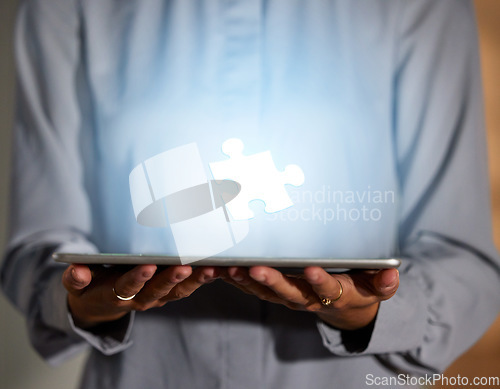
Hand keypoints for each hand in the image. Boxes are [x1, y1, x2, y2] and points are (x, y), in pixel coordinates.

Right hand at [62, 264, 217, 328]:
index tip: (147, 266)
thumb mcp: (77, 286)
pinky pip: (187, 287)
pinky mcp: (169, 292)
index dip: (137, 278)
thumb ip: (76, 279)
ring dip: (194, 281)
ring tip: (209, 269)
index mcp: (117, 294)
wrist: (102, 304)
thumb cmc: (90, 287)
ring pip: (177, 291)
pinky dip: (201, 279)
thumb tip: (76, 271)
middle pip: (157, 290)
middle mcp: (140, 298)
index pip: (127, 287)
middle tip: (184, 267)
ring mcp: (157, 296)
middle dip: (170, 279)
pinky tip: (216, 267)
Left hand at [221, 266, 398, 329]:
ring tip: (233, 269)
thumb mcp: (376, 286)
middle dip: (272, 281)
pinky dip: (240, 281)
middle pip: (289, 292)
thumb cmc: (360, 289)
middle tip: (256, 269)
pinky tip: (225, 270)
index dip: (321, 281)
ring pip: (268, 293)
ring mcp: (291, 297)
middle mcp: (309, 298)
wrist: (345, 306)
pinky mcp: (277, 293)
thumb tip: (392, 274)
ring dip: (249, 282)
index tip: (312, 269)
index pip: (328, 289)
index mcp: (334, 295)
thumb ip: (383, 282)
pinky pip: (257, 290)